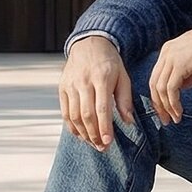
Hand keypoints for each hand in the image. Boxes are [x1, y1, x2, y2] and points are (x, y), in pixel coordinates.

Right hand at [60, 35, 132, 150]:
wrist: (89, 44)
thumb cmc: (110, 63)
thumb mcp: (123, 77)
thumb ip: (125, 99)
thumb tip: (129, 122)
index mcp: (101, 78)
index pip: (102, 108)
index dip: (104, 127)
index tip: (108, 142)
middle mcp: (84, 82)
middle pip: (86, 114)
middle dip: (94, 134)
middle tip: (103, 148)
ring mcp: (70, 85)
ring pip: (74, 116)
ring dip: (83, 133)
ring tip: (93, 144)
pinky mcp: (62, 88)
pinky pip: (65, 112)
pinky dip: (71, 126)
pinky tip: (81, 135)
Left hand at [149, 17, 191, 125]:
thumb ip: (187, 75)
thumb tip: (181, 89)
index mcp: (167, 51)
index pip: (156, 77)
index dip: (158, 96)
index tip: (164, 111)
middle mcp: (166, 53)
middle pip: (154, 83)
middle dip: (158, 105)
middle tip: (165, 120)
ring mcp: (171, 58)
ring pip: (161, 88)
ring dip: (166, 106)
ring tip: (174, 119)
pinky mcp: (180, 64)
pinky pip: (171, 88)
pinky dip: (173, 103)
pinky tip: (179, 111)